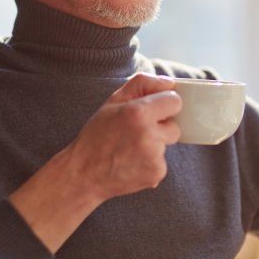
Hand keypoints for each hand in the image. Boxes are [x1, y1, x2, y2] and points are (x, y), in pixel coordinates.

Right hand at [9, 73, 180, 252]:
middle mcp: (149, 135)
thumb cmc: (96, 136)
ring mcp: (154, 158)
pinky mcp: (156, 175)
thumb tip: (170, 83)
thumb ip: (142, 84)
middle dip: (160, 129)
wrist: (83, 174)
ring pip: (166, 147)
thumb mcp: (113, 102)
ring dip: (154, 147)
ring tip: (129, 150)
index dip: (163, 106)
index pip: (175, 101)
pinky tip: (131, 164)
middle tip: (135, 134)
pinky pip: (161, 164)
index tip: (152, 112)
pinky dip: (149, 164)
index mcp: (139, 113)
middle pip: (174, 127)